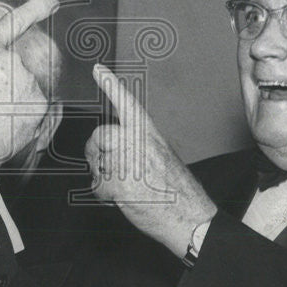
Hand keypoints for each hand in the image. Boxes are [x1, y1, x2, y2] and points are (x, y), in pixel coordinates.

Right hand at [0, 0, 58, 172]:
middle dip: (4, 82)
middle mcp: (7, 60)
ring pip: (25, 86)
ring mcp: (26, 81)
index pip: (14, 21)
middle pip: (15, 65)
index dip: (35, 8)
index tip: (51, 1)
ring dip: (13, 98)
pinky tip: (5, 126)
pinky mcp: (39, 103)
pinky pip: (35, 104)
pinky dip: (25, 114)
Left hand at [86, 64, 216, 255]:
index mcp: (149, 133)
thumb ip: (137, 145)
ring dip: (103, 178)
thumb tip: (114, 149)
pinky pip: (98, 185)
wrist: (190, 217)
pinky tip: (121, 199)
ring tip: (125, 188)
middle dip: (95, 153)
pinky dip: (104, 195)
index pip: (127, 103)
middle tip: (104, 168)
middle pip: (99, 136)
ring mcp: (128, 161)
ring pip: (97, 163)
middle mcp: (138, 142)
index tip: (97, 68)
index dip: (110, 84)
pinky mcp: (120, 182)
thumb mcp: (161, 156)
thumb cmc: (177, 191)